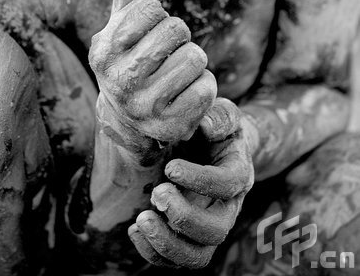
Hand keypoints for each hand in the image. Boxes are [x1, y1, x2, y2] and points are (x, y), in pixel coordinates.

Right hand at [88, 0, 216, 151]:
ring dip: (192, 61)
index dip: (158, 16)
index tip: (147, 33)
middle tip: (164, 54)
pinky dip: (203, 86)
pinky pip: (207, 88)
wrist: (132, 117)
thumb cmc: (132, 54)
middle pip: (177, 31)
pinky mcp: (172, 125)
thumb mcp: (124, 18)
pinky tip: (183, 95)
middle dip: (178, 37)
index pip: (152, 9)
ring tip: (173, 74)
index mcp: (104, 48)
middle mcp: (119, 80)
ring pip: (195, 58)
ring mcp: (144, 106)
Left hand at [128, 98, 254, 268]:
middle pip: (216, 230)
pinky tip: (135, 229)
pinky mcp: (190, 236)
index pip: (228, 185)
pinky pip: (177, 259)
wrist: (213, 145)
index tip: (170, 168)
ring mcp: (210, 225)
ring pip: (198, 255)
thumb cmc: (215, 126)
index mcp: (238, 172)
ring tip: (141, 220)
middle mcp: (228, 206)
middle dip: (184, 217)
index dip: (200, 180)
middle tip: (157, 193)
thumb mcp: (223, 113)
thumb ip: (219, 117)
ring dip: (167, 243)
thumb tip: (204, 125)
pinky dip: (154, 252)